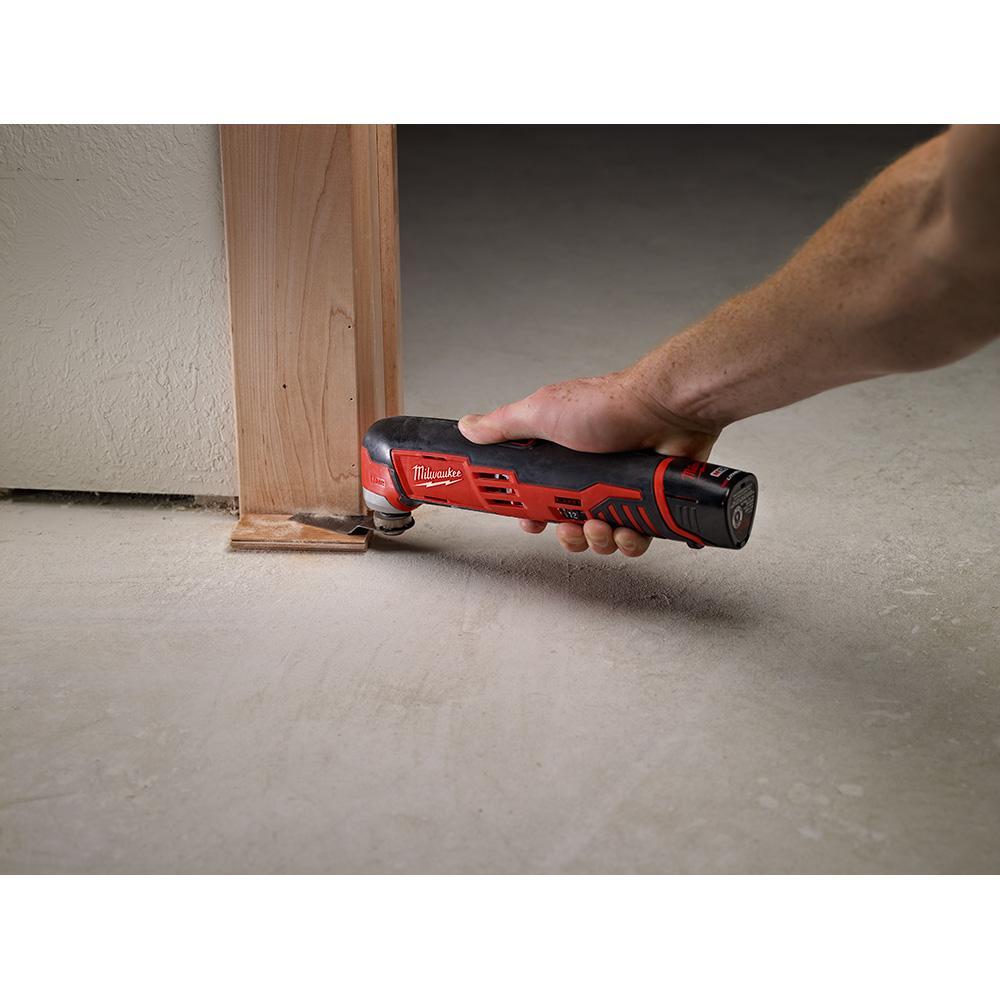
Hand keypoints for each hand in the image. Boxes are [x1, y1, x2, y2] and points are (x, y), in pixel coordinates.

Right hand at [458, 369, 719, 556]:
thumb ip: (503, 426)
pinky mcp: (650, 503)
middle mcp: (590, 475)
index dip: (530, 515)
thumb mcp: (542, 412)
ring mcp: (620, 490)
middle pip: (567, 524)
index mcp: (561, 458)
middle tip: (569, 526)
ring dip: (598, 540)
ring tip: (602, 524)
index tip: (528, 523)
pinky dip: (630, 540)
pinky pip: (635, 538)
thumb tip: (468, 428)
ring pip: (600, 537)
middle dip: (567, 535)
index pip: (536, 496)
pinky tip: (629, 528)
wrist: (667, 409)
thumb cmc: (609, 406)